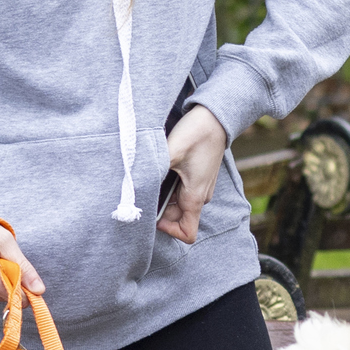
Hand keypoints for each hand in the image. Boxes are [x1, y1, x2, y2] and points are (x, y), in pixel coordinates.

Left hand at [154, 104, 227, 246]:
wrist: (215, 117)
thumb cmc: (197, 133)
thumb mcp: (171, 151)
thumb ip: (153, 170)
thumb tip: (134, 184)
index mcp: (195, 196)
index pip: (187, 233)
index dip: (169, 230)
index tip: (153, 216)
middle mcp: (200, 196)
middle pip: (177, 217)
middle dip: (159, 210)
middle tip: (144, 191)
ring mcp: (200, 187)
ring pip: (177, 204)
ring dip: (163, 198)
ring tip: (151, 178)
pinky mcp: (197, 177)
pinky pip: (181, 192)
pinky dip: (168, 188)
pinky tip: (160, 170)